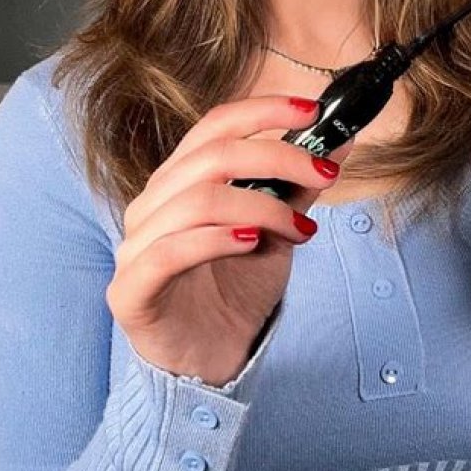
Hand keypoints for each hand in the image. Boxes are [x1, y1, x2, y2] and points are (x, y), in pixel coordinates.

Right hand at [106, 95, 349, 385]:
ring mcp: (136, 244)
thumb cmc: (235, 289)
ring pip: (197, 200)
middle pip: (212, 156)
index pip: (215, 126)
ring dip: (262, 207)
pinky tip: (252, 243)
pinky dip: (216, 239)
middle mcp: (153, 202)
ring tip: (301, 229)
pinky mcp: (130, 289)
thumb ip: (298, 187)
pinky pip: (168, 251)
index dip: (262, 110)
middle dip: (278, 157)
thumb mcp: (277, 230)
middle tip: (325, 175)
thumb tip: (340, 141)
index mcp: (182, 179)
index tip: (312, 110)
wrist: (209, 361)